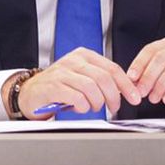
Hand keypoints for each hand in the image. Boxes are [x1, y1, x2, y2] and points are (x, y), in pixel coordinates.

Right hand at [16, 47, 139, 119]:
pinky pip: (77, 98)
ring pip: (91, 89)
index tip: (134, 97)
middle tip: (113, 108)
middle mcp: (72, 61)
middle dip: (113, 97)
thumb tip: (126, 90)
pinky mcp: (52, 86)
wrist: (30, 92)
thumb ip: (101, 79)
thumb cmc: (59, 86)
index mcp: (83, 55)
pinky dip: (82, 107)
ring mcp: (61, 73)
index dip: (126, 85)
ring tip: (91, 107)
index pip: (112, 68)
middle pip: (104, 78)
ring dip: (96, 103)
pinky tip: (78, 107)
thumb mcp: (81, 76)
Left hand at [128, 35, 164, 103]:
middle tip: (141, 92)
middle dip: (148, 76)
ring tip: (153, 98)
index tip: (131, 77)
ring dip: (161, 85)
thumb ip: (149, 73)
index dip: (139, 63)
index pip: (151, 50)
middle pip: (161, 58)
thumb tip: (132, 81)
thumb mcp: (163, 72)